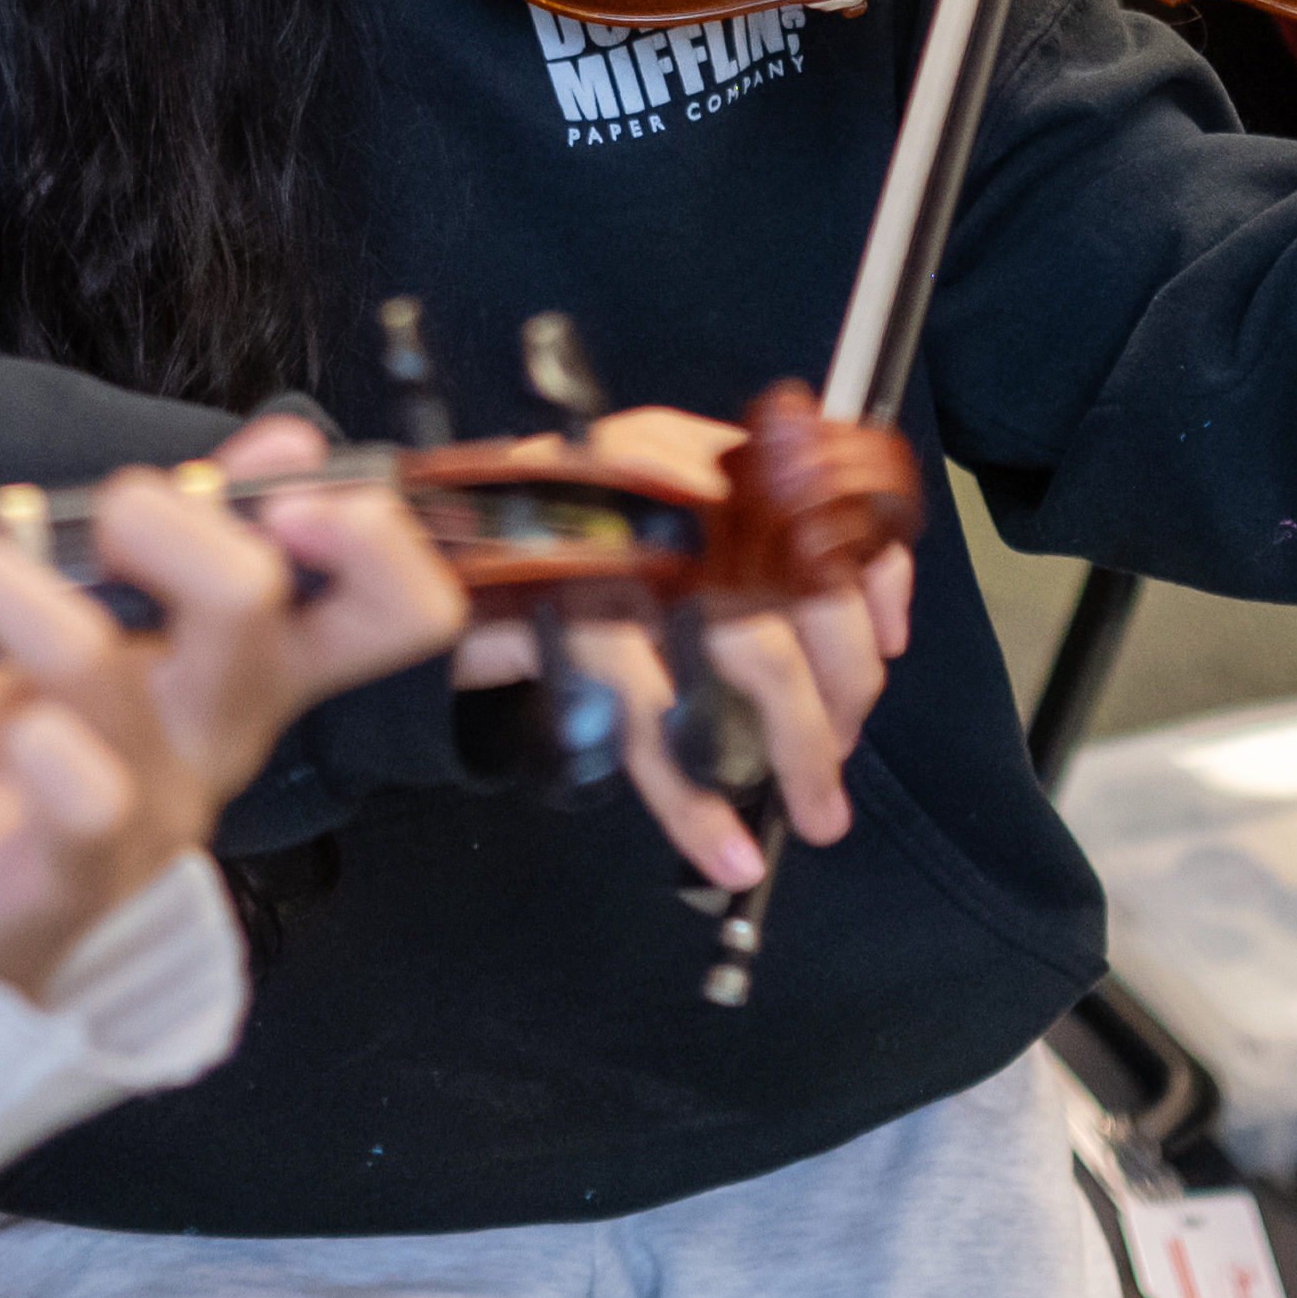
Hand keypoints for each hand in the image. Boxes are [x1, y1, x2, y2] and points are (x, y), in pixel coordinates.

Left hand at [0, 412, 467, 999]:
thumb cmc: (76, 742)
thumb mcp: (153, 627)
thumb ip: (221, 524)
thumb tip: (294, 441)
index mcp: (268, 667)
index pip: (401, 613)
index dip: (378, 543)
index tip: (294, 494)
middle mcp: (228, 729)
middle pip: (250, 604)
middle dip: (166, 517)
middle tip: (106, 514)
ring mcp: (158, 803)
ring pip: (101, 663)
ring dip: (14, 582)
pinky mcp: (75, 867)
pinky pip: (82, 801)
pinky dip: (37, 734)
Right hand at [445, 404, 913, 889]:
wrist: (408, 558)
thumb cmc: (538, 551)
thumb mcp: (644, 517)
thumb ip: (741, 545)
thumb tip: (871, 617)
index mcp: (686, 451)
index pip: (818, 502)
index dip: (873, 578)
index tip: (888, 643)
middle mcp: (661, 484)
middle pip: (801, 585)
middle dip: (842, 688)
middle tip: (838, 755)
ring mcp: (616, 549)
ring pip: (750, 651)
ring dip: (797, 748)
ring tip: (814, 811)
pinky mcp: (564, 617)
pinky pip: (652, 721)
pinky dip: (693, 797)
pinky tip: (725, 846)